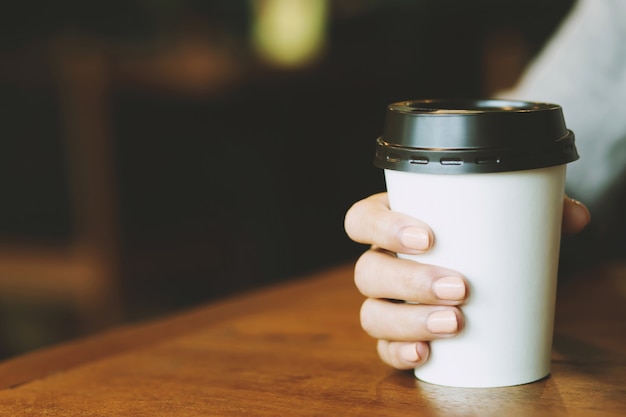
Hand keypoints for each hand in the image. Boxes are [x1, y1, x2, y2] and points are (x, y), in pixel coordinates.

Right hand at [344, 192, 589, 369]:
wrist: (480, 276)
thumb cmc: (480, 241)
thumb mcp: (502, 217)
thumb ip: (538, 209)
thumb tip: (576, 217)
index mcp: (393, 224)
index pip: (362, 219)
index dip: (383, 227)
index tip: (428, 238)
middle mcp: (381, 262)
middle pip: (368, 271)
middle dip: (410, 281)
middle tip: (459, 287)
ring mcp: (384, 301)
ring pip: (372, 313)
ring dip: (408, 320)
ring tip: (454, 324)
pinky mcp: (395, 335)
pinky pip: (383, 348)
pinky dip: (399, 353)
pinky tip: (425, 354)